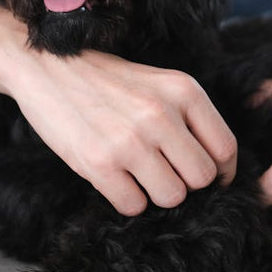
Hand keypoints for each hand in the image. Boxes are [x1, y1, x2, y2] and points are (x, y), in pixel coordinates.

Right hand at [7, 50, 237, 214]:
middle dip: (185, 183)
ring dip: (156, 194)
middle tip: (163, 173)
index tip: (207, 178)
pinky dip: (126, 199)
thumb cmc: (107, 81)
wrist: (45, 66)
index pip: (225, 149)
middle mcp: (161, 114)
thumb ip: (188, 117)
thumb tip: (216, 169)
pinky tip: (114, 178)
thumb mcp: (157, 84)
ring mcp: (130, 140)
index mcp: (183, 91)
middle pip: (202, 179)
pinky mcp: (99, 163)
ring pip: (172, 197)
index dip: (221, 172)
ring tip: (136, 174)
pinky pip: (134, 205)